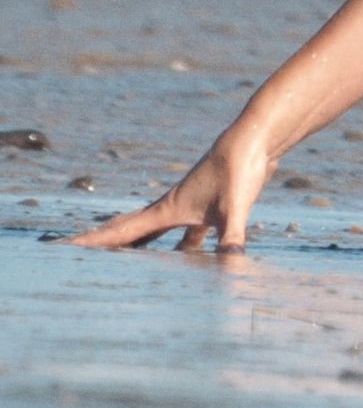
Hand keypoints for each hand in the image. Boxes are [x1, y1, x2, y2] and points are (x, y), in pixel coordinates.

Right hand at [62, 124, 277, 254]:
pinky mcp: (213, 208)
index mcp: (167, 209)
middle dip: (105, 246)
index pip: (121, 231)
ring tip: (124, 267)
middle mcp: (173, 207)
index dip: (92, 241)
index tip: (62, 246)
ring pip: (159, 235)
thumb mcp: (234, 209)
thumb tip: (230, 268)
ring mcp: (192, 207)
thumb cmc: (239, 168)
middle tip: (76, 255)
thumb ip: (230, 241)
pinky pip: (190, 236)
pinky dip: (186, 251)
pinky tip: (193, 265)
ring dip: (142, 250)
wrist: (256, 139)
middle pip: (130, 232)